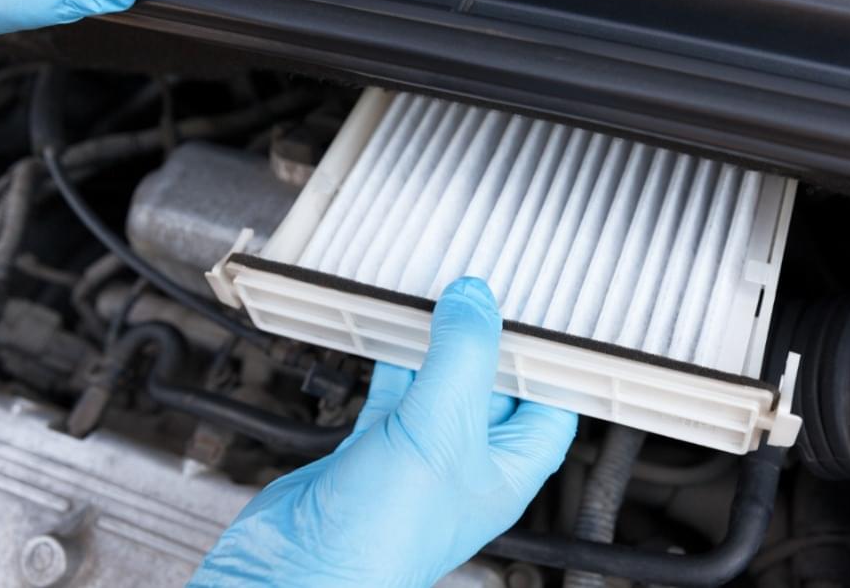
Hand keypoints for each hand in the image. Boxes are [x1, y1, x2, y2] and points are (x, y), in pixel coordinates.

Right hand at [191, 277, 577, 587]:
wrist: (300, 568)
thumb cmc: (385, 536)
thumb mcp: (441, 428)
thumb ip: (462, 357)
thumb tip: (475, 300)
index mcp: (507, 468)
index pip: (548, 405)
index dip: (549, 361)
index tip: (541, 314)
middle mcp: (466, 461)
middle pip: (492, 385)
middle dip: (488, 339)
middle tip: (482, 290)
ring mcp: (418, 453)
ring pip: (438, 382)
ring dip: (437, 342)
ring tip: (439, 295)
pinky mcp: (372, 447)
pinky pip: (391, 389)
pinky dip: (391, 358)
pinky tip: (390, 330)